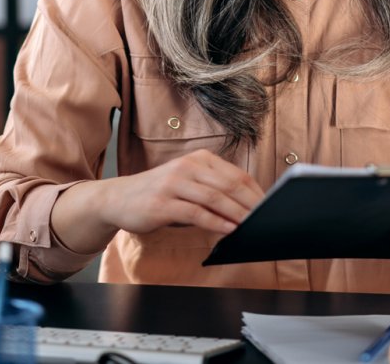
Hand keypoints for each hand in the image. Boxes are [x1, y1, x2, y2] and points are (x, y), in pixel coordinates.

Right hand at [102, 149, 263, 235]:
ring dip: (237, 215)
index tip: (270, 208)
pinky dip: (216, 223)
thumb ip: (214, 192)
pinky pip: (196, 213)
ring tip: (251, 227)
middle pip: (230, 185)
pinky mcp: (163, 203)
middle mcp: (188, 166)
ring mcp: (174, 183)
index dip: (256, 193)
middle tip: (266, 221)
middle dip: (251, 205)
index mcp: (199, 159)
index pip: (237, 175)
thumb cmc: (160, 195)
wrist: (118, 199)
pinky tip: (227, 231)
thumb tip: (247, 210)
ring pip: (215, 198)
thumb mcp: (189, 186)